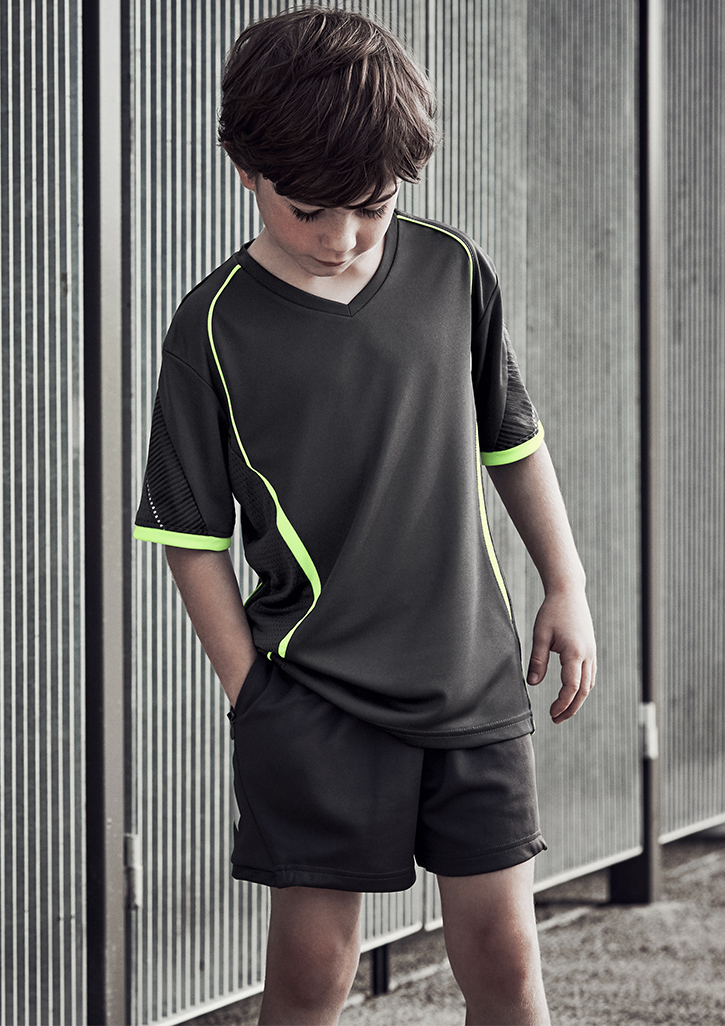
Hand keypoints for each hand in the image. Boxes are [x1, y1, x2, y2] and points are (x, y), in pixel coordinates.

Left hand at [526, 588, 596, 723]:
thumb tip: (532, 683)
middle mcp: (587, 655)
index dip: (562, 704)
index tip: (551, 713)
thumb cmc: (552, 611)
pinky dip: (582, 688)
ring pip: (589, 684)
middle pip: (583, 691)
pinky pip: (590, 675)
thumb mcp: (540, 635)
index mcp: (575, 653)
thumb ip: (537, 660)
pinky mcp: (590, 649)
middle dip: (571, 708)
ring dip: (577, 700)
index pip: (571, 687)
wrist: (569, 593)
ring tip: (562, 710)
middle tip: (556, 719)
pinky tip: (572, 692)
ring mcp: (592, 652)